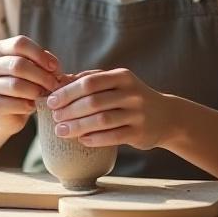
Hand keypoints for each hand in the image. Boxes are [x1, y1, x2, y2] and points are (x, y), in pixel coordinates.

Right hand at [0, 36, 61, 133]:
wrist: (8, 111)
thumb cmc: (25, 83)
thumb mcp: (35, 68)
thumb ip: (44, 63)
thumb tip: (54, 67)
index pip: (19, 44)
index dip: (40, 54)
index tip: (54, 67)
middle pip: (18, 65)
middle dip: (41, 76)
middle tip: (54, 85)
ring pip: (15, 85)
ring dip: (36, 91)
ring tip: (46, 95)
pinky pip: (14, 104)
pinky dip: (29, 105)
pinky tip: (34, 106)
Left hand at [45, 68, 172, 149]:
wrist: (166, 116)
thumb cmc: (131, 98)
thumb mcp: (115, 83)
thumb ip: (90, 80)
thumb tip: (58, 81)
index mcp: (122, 76)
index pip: (89, 82)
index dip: (67, 92)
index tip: (51, 101)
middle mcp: (131, 93)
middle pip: (93, 102)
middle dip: (70, 111)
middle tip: (54, 118)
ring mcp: (137, 113)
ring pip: (102, 120)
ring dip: (78, 126)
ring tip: (61, 131)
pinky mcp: (140, 132)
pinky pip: (114, 136)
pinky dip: (95, 139)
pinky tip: (82, 140)